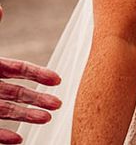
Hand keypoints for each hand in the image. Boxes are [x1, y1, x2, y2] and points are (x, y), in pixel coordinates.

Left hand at [0, 6, 61, 144]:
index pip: (20, 70)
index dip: (39, 74)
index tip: (57, 80)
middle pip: (19, 93)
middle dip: (39, 99)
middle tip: (58, 104)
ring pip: (8, 112)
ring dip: (27, 116)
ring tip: (45, 119)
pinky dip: (4, 135)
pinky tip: (18, 138)